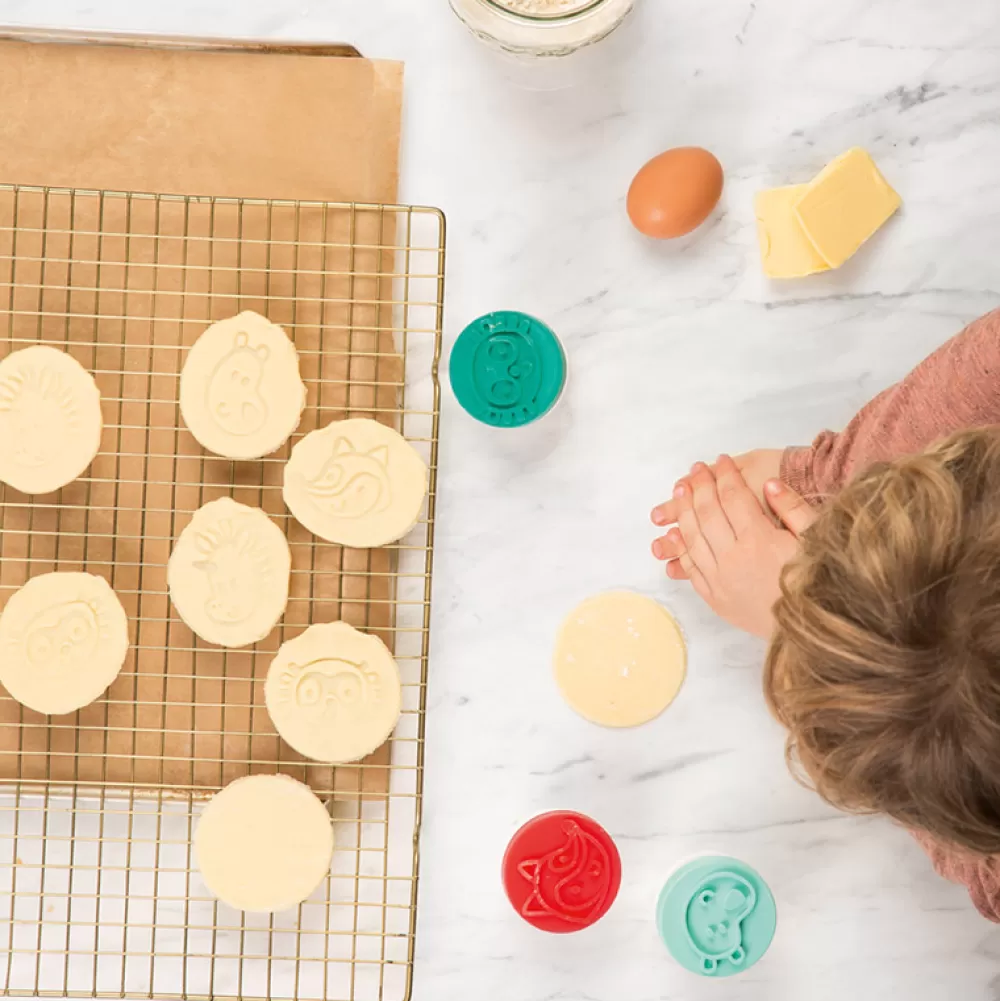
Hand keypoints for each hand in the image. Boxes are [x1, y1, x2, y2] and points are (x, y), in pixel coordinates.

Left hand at [650, 455, 816, 637]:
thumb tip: (769, 483)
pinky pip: (691, 565)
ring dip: (684, 510)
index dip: (726, 475)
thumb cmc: (819, 586)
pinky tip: (675, 531)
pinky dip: (681, 545)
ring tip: (680, 490)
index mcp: (760, 540)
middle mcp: (734, 557)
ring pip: (693, 536)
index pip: (734, 497)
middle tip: (697, 469)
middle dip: (700, 486)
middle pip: (708, 512)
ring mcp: (720, 578)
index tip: (721, 460)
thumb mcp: (816, 542)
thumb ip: (793, 510)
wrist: (811, 634)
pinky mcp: (714, 597)